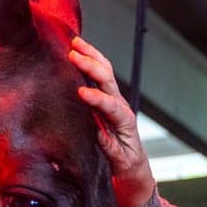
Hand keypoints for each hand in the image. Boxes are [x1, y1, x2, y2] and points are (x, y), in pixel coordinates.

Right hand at [70, 36, 156, 206]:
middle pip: (107, 80)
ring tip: (75, 43)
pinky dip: (90, 60)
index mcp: (124, 121)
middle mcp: (120, 105)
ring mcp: (113, 98)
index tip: (81, 92)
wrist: (132, 163)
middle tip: (73, 55)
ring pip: (104, 72)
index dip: (97, 98)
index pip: (111, 105)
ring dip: (91, 55)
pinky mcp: (106, 97)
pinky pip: (99, 75)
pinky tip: (79, 50)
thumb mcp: (119, 161)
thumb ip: (110, 148)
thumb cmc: (124, 162)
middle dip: (91, 66)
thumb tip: (99, 135)